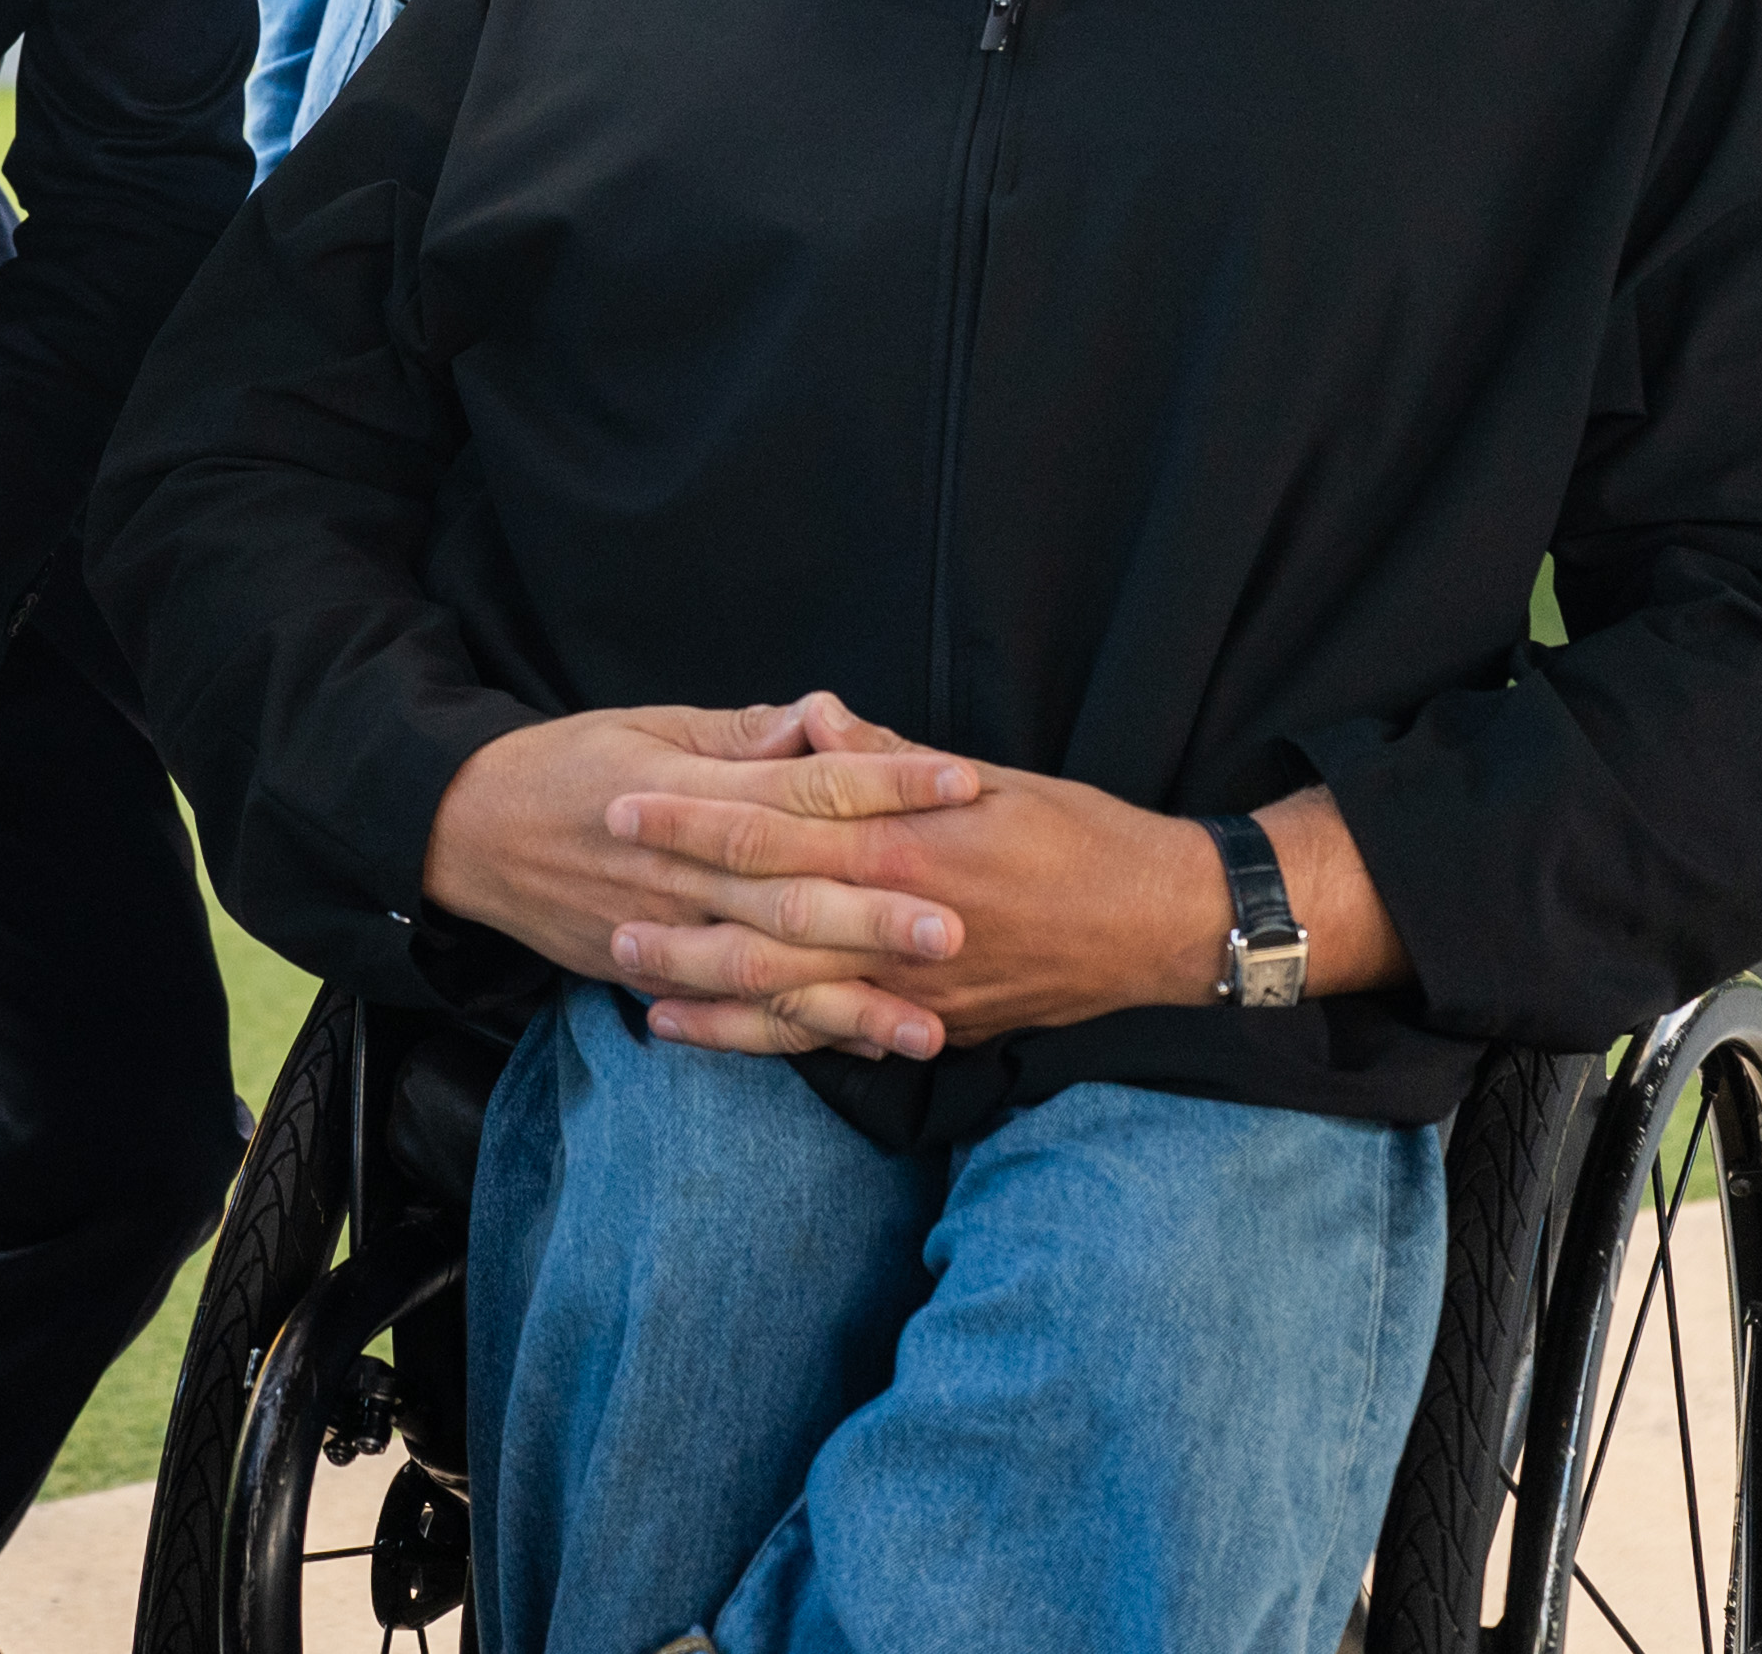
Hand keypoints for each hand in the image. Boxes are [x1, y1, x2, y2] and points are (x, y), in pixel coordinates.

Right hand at [416, 699, 979, 1057]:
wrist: (470, 830)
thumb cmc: (570, 764)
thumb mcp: (649, 725)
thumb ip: (740, 734)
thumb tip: (821, 721)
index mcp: (690, 787)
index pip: (802, 784)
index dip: (882, 782)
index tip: (959, 782)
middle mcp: (682, 865)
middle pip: (792, 888)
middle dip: (876, 911)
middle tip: (958, 926)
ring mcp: (666, 929)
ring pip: (767, 968)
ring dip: (849, 999)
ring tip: (928, 1024)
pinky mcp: (652, 975)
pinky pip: (732, 1013)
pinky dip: (794, 1033)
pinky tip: (860, 1046)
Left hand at [599, 702, 1400, 1057]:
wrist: (1163, 923)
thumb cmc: (1076, 834)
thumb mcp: (982, 777)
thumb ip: (883, 759)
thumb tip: (812, 721)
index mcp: (903, 845)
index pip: (771, 831)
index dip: (693, 820)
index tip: (624, 806)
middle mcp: (899, 924)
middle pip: (761, 922)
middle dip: (674, 913)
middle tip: (597, 901)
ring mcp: (913, 988)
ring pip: (784, 997)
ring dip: (701, 989)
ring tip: (628, 978)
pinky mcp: (930, 1029)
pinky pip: (829, 1040)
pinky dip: (758, 1040)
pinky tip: (700, 1035)